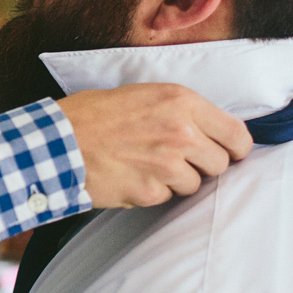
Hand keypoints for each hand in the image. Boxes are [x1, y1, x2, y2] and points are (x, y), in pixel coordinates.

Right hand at [56, 84, 251, 208]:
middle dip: (202, 164)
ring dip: (176, 180)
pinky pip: (166, 198)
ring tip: (145, 165)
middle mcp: (181, 132)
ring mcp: (167, 165)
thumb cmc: (91, 115)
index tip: (230, 153)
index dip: (236, 148)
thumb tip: (206, 130)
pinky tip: (130, 177)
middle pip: (220, 163)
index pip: (237, 134)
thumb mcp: (140, 95)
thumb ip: (177, 110)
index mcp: (181, 101)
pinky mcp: (150, 191)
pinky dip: (152, 192)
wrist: (55, 142)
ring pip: (194, 184)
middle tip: (175, 159)